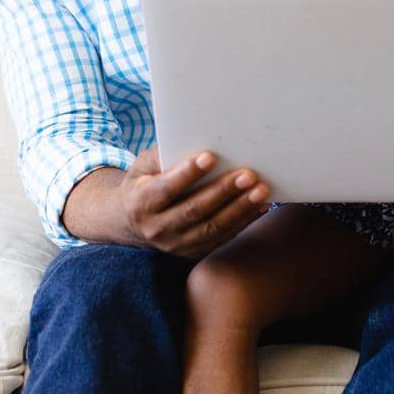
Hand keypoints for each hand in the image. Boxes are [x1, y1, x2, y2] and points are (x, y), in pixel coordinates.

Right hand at [119, 146, 272, 257]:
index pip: (166, 189)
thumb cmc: (144, 183)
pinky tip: (260, 206)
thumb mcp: (142, 166)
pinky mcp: (192, 252)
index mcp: (140, 204)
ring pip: (211, 227)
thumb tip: (187, 141)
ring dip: (240, 209)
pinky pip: (221, 238)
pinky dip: (243, 221)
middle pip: (194, 210)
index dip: (188, 174)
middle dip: (223, 191)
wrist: (133, 222)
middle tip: (248, 174)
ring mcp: (175, 245)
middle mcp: (156, 229)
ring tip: (261, 190)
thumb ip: (160, 156)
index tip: (210, 156)